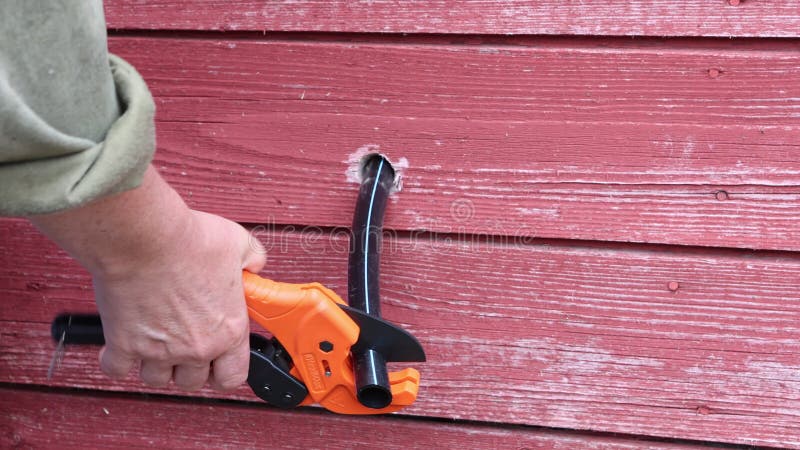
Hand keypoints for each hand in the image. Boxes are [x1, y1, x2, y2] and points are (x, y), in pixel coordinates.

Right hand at [30, 166, 265, 390]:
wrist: (144, 236)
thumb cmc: (189, 240)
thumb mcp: (239, 244)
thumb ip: (252, 259)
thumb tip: (254, 264)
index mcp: (228, 330)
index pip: (233, 376)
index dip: (224, 370)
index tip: (217, 361)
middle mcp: (196, 347)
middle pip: (192, 381)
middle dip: (188, 366)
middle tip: (183, 344)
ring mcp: (159, 349)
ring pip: (156, 378)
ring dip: (155, 364)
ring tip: (155, 341)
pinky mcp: (124, 344)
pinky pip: (117, 369)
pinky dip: (116, 360)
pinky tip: (122, 345)